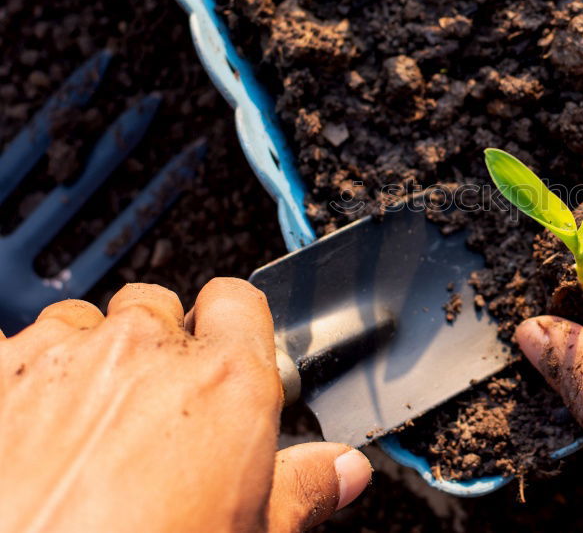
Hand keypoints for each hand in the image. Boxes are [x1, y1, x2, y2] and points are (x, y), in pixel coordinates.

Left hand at [0, 278, 369, 532]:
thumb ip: (303, 489)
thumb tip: (343, 471)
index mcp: (224, 383)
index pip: (239, 301)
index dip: (234, 327)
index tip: (227, 359)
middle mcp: (146, 352)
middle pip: (161, 307)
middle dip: (161, 347)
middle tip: (155, 412)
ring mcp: (65, 356)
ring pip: (87, 321)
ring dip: (92, 356)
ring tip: (88, 424)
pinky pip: (19, 344)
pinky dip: (27, 376)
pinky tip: (31, 428)